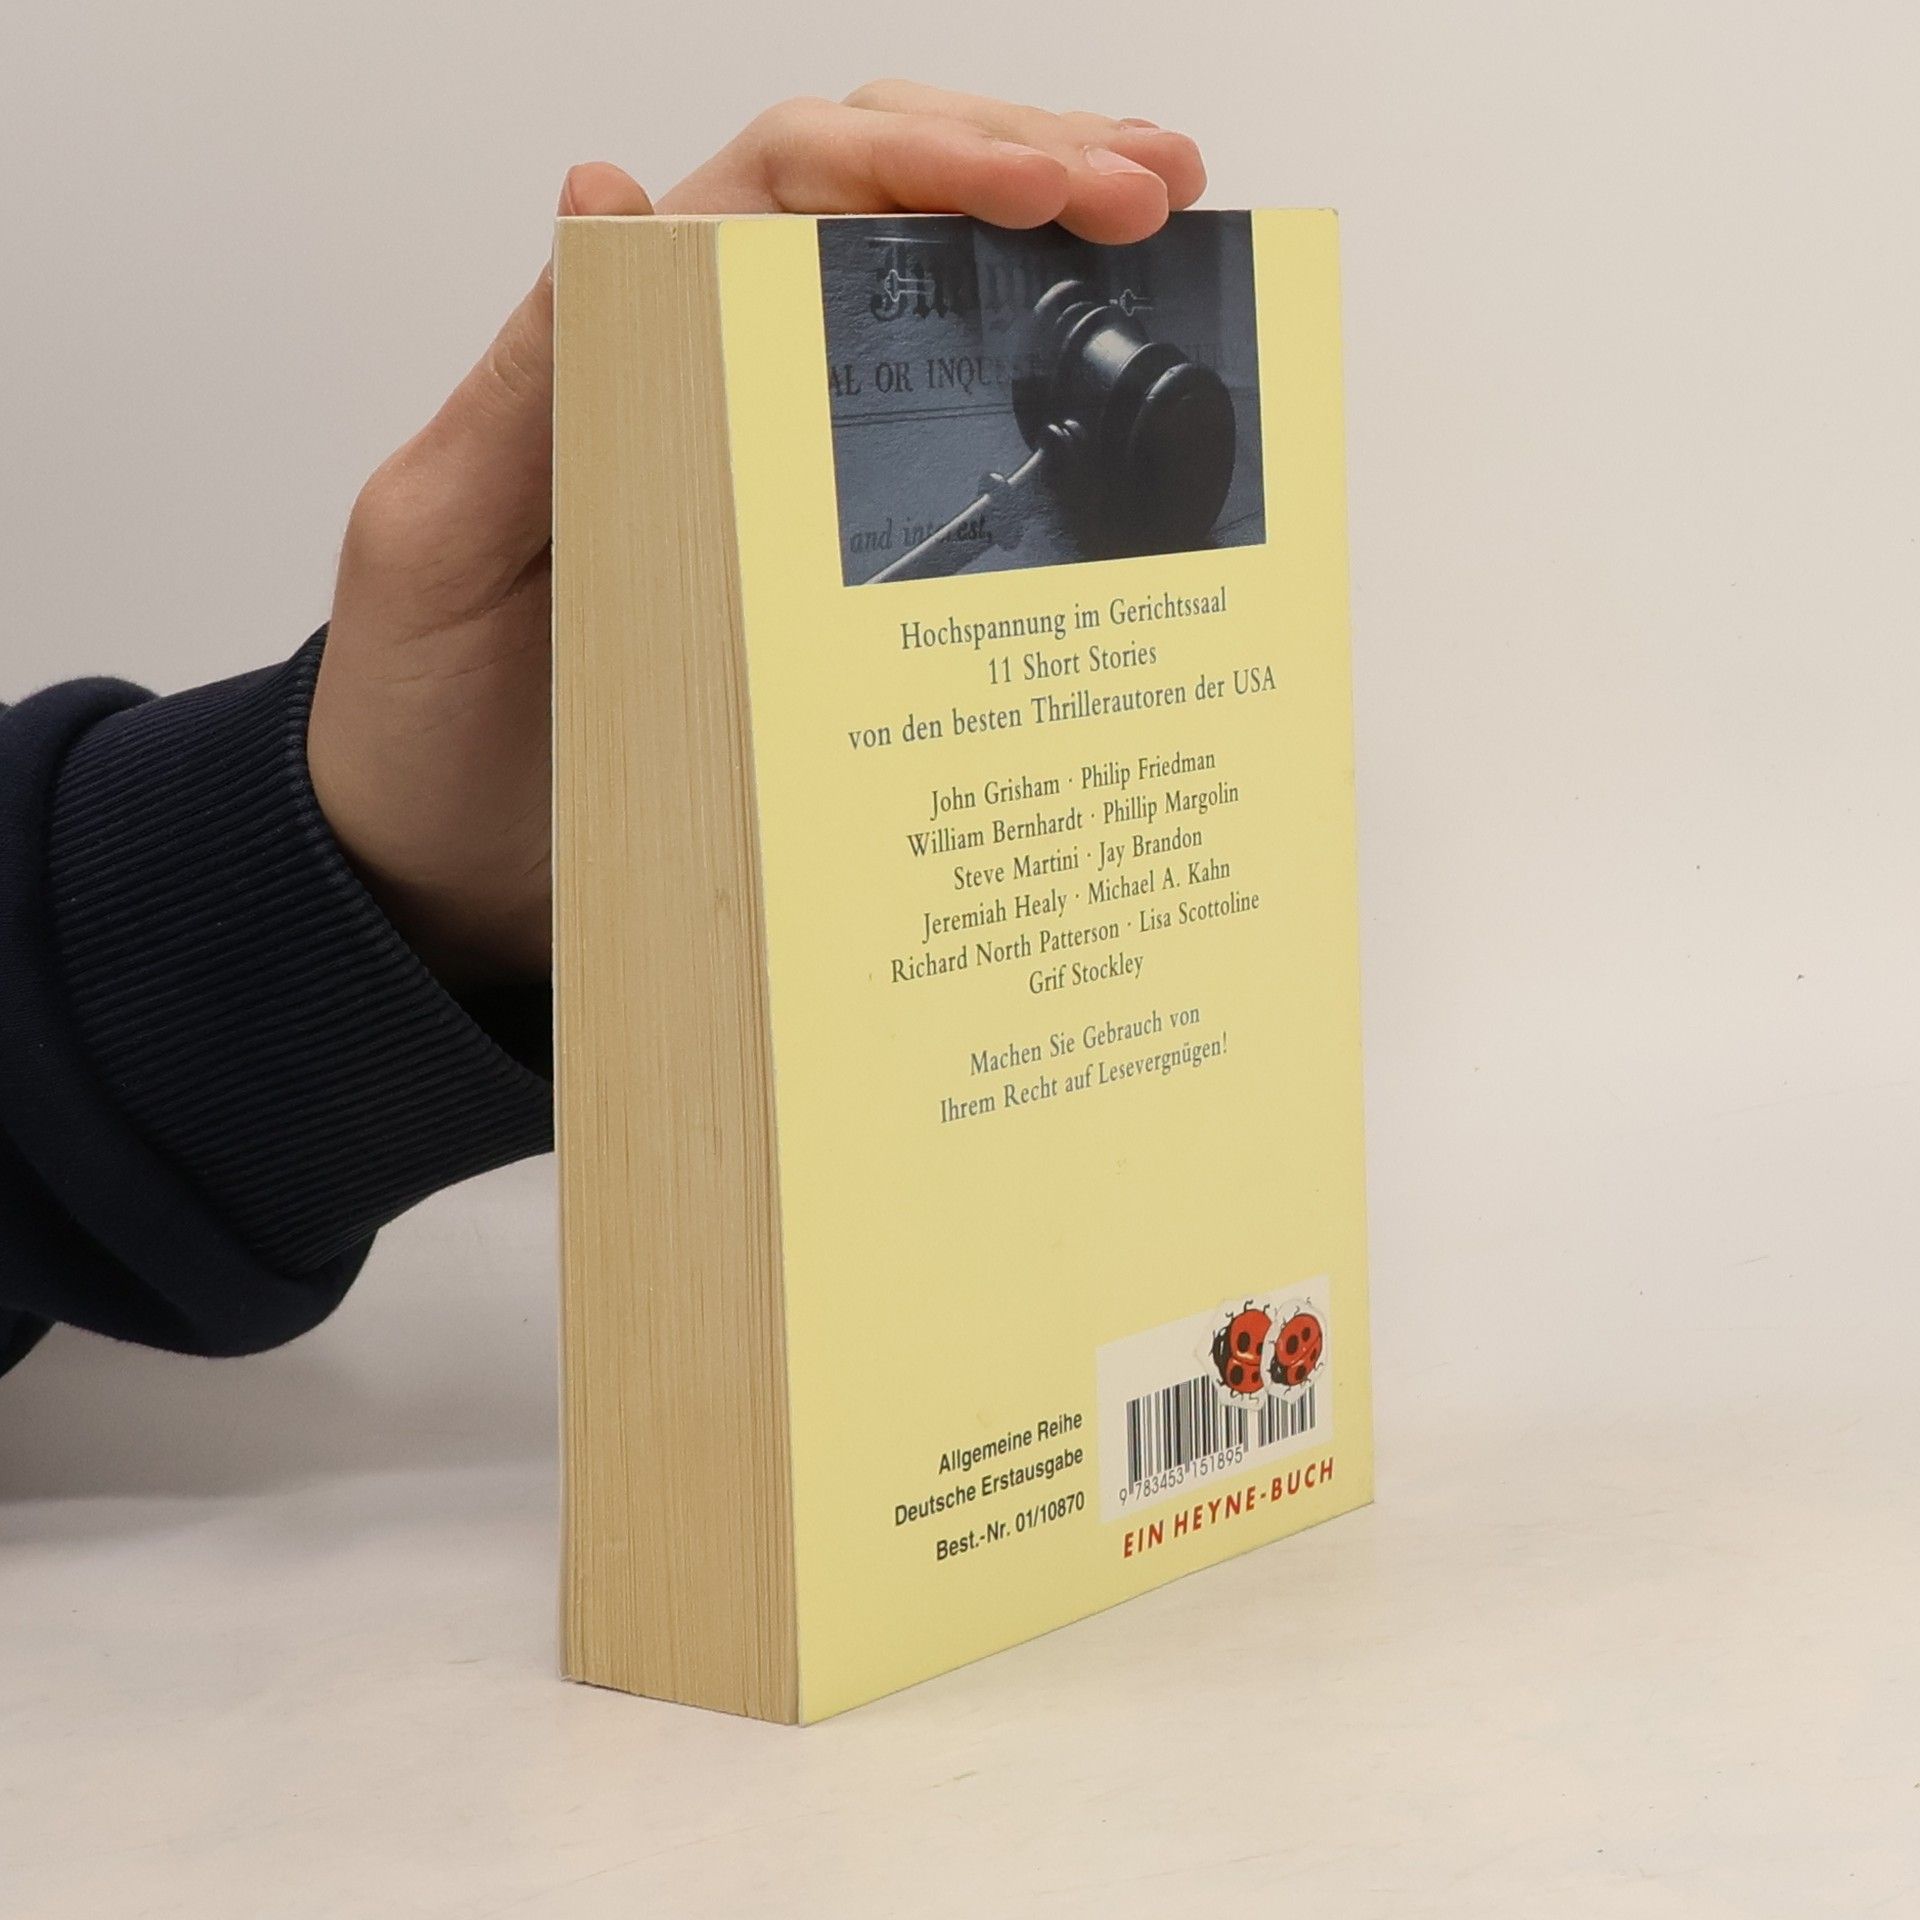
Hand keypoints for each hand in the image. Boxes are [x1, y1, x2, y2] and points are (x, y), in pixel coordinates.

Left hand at [310, 84, 1206, 986]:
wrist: (448, 877)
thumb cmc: (422, 717)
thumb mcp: (440, 541)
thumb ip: (525, 383)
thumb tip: (605, 195)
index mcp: (620, 346)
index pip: (788, 182)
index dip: (926, 158)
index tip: (1051, 187)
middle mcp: (712, 382)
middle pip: (882, 208)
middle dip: (1029, 166)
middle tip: (1158, 190)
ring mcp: (776, 473)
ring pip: (926, 312)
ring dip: (1050, 262)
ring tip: (1171, 235)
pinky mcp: (818, 574)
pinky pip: (933, 465)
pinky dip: (1027, 409)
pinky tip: (1106, 385)